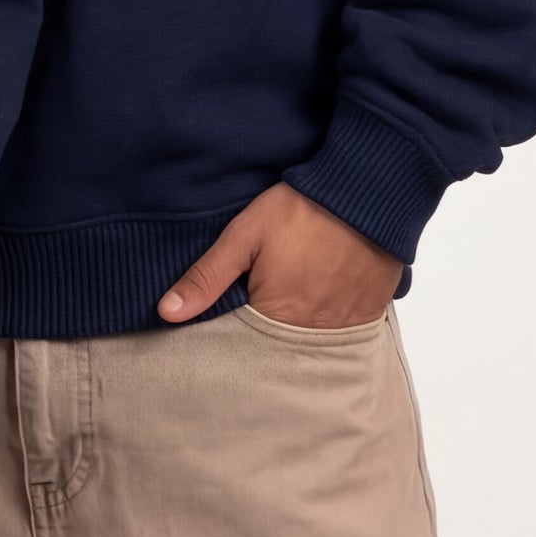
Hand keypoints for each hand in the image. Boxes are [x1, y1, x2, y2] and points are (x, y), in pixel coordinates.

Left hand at [156, 182, 401, 329]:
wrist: (368, 191)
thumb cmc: (302, 209)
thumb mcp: (244, 235)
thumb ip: (207, 277)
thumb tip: (166, 313)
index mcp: (276, 316)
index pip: (243, 342)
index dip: (235, 325)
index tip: (233, 307)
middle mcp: (312, 331)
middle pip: (277, 345)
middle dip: (265, 328)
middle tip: (265, 293)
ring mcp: (344, 326)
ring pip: (308, 340)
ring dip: (296, 326)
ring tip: (293, 293)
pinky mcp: (368, 315)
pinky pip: (340, 331)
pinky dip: (327, 319)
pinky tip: (320, 294)